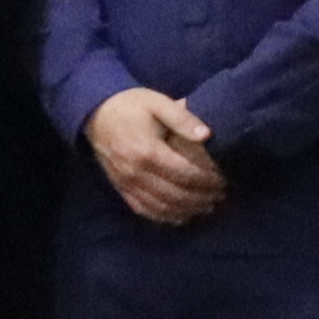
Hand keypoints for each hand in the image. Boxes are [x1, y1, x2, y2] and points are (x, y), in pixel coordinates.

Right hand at [85, 87, 225, 227]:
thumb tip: (208, 135)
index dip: (207, 181)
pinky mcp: (121, 188)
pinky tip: (181, 215)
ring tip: (207, 206)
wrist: (95, 114)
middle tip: (220, 196)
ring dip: (187, 210)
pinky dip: (165, 216)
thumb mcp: (157, 102)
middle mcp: (136, 172)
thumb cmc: (130, 106)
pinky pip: (144, 209)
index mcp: (147, 151)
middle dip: (202, 198)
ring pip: (162, 206)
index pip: (185, 174)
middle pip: (176, 194)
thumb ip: (183, 118)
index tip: (223, 180)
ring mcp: (126, 183)